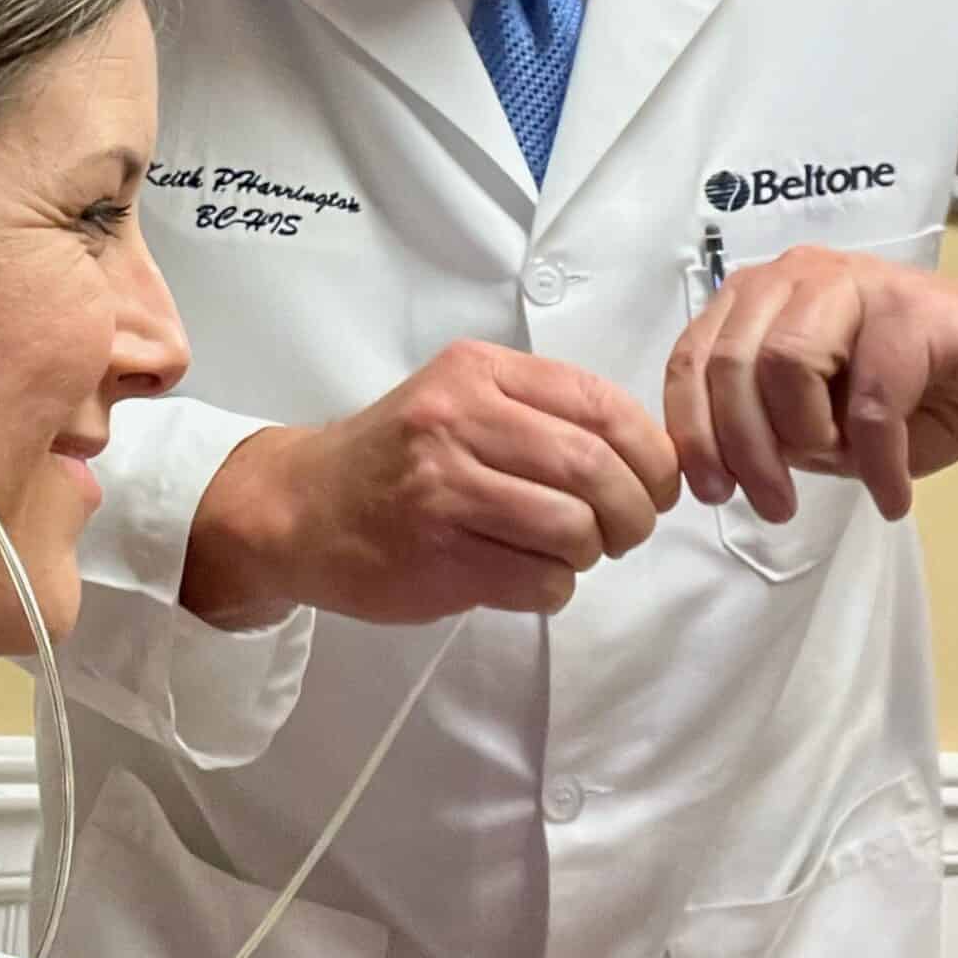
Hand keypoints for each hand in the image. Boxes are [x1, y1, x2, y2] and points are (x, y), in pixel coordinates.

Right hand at [181, 340, 679, 628]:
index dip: (651, 452)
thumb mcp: (461, 398)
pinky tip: (527, 574)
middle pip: (595, 469)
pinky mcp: (437, 556)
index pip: (600, 403)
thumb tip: (653, 457)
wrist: (300, 508)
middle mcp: (457, 420)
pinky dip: (554, 587)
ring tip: (569, 551)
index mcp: (475, 371)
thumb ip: (544, 412)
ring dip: (592, 553)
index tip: (656, 482)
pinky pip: (540, 580)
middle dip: (634, 512)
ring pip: (574, 528)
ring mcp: (443, 489)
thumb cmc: (395, 459)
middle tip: (627, 530)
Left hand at [663, 253, 957, 524]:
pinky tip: (892, 493)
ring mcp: (856, 281)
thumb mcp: (823, 423)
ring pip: (788, 364)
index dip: (692, 430)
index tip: (710, 492)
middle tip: (773, 506)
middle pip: (731, 362)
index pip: (692, 357)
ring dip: (806, 441)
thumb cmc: (916, 397)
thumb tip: (721, 468)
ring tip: (839, 473)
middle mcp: (797, 275)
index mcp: (761, 298)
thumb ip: (768, 429)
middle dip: (743, 448)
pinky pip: (872, 398)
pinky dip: (878, 461)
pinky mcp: (914, 309)